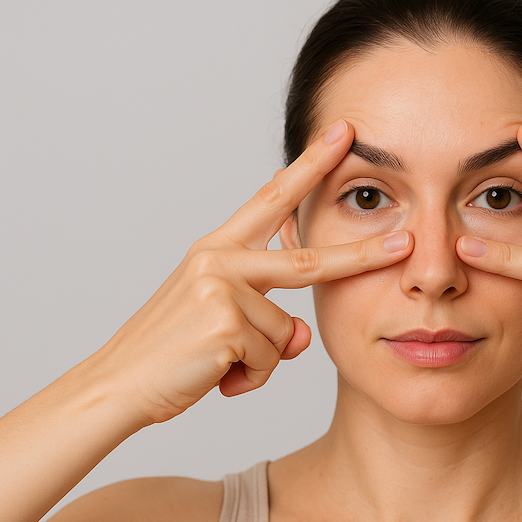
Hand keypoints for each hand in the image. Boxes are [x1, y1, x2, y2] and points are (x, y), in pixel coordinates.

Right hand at [87, 120, 412, 425]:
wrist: (118, 385)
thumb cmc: (174, 351)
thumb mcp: (224, 321)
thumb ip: (269, 316)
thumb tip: (305, 333)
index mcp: (219, 250)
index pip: (272, 199)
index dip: (311, 167)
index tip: (343, 136)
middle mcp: (219, 260)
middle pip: (308, 260)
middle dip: (361, 256)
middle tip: (403, 243)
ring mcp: (221, 288)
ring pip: (286, 335)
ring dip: (261, 361)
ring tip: (219, 363)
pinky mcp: (224, 322)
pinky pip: (270, 359)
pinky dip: (249, 378)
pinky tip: (215, 375)